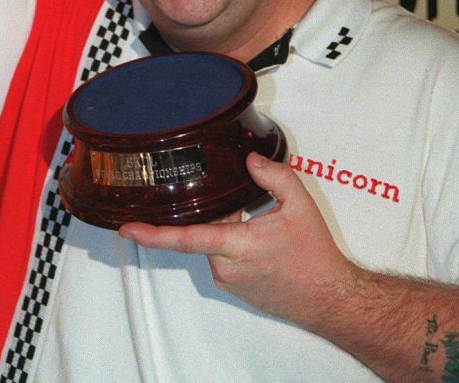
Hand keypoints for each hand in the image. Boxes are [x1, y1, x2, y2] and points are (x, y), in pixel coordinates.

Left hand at [119, 153, 357, 329]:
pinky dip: (231, 240)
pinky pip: (221, 255)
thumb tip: (249, 160)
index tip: (128, 228)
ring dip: (226, 225)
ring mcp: (230, 281)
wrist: (330, 298)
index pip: (185, 238)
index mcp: (237, 246)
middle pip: (201, 230)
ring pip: (212, 242)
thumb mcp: (299, 205)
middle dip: (215, 211)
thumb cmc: (315, 257)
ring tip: (259, 223)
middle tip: (244, 205)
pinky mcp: (235, 287)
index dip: (152, 234)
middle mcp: (227, 268)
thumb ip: (274, 176)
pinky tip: (256, 235)